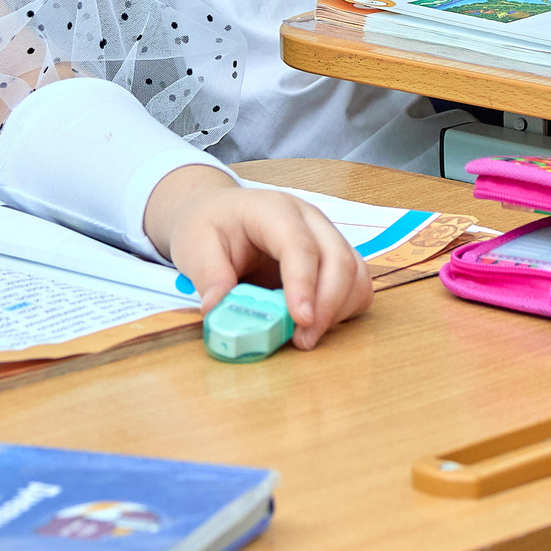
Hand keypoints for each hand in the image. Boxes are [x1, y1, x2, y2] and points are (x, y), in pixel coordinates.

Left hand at [142, 167, 372, 348]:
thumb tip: (219, 311)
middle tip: (302, 340)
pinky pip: (355, 285)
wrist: (218, 215)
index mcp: (273, 210)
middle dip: (327, 306)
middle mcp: (309, 220)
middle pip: (338, 259)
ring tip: (305, 337)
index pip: (299, 244)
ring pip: (355, 274)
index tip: (300, 321)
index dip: (303, 283)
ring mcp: (325, 237)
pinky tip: (315, 325)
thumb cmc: (208, 226)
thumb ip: (209, 277)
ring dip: (337, 311)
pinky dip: (343, 310)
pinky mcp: (333, 258)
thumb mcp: (194, 246)